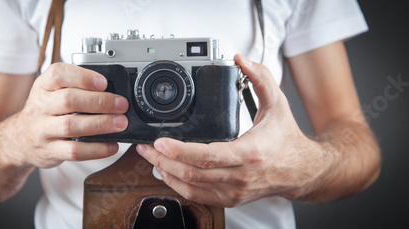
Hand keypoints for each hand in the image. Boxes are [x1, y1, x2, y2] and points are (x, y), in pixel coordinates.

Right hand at [12, 63, 128, 167]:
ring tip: (120, 123)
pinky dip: (96, 149)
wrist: (20, 139)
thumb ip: (76, 87)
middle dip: (100, 101)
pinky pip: (74, 151)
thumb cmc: (44, 112)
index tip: (103, 82)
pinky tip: (111, 145)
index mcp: (43, 86)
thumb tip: (112, 90)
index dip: (83, 77)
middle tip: (121, 105)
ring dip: (101, 124)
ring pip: (71, 126)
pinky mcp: (50, 151)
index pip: (58, 74)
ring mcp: (43, 130)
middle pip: (69, 100)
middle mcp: (40, 106)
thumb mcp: (52, 92)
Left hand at [136, 54, 331, 206]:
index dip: (179, 150)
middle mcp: (240, 175)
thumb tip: (241, 59)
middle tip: (146, 149)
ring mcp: (235, 190)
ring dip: (166, 173)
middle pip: (192, 172)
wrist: (303, 171)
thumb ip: (260, 77)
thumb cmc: (288, 140)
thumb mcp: (277, 104)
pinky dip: (178, 186)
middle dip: (162, 161)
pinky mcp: (231, 198)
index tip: (159, 142)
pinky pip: (198, 196)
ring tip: (151, 159)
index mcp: (249, 152)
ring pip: (191, 186)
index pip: (207, 156)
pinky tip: (167, 174)